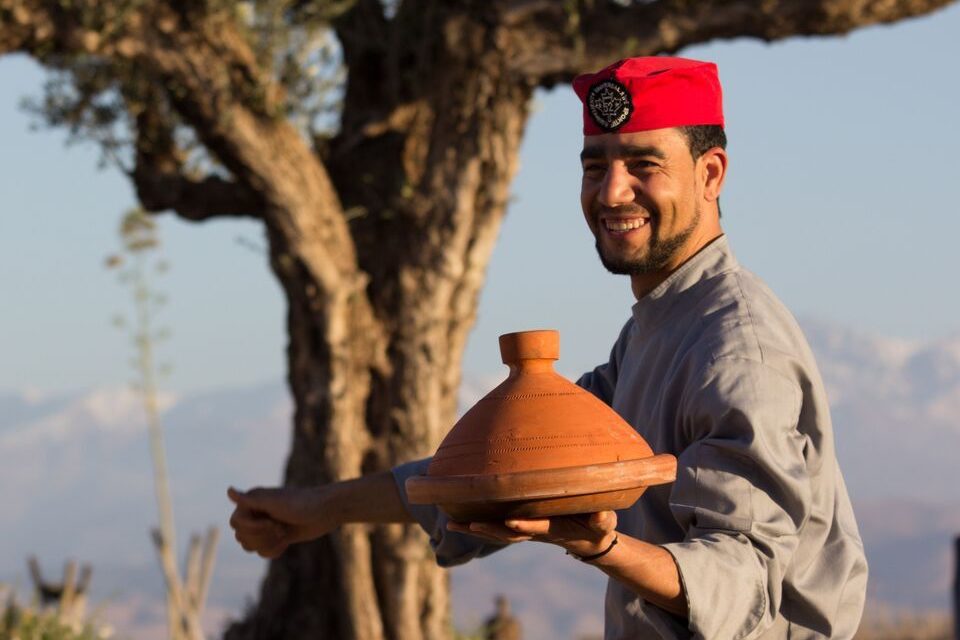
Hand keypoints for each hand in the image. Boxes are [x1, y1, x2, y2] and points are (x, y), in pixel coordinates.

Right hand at [227, 485, 335, 557]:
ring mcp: (265, 526)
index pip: (235, 523)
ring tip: (284, 534)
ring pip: (250, 546)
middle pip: (241, 537)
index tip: (272, 521)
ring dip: (268, 544)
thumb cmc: (302, 503)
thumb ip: (250, 500)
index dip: (251, 527)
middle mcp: (256, 513)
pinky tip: (287, 542)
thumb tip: (228, 490)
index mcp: (253, 501)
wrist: (326, 512)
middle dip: (261, 537)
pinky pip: (262, 552)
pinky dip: (273, 550)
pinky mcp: (275, 538)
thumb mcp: (275, 502)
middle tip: (280, 527)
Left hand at [446, 510, 617, 558]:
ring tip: (451, 525)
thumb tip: (600, 515)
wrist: (590, 540)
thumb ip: (603, 519)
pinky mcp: (523, 523)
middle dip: (489, 529)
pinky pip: (497, 524)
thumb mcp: (605, 525)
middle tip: (468, 526)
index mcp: (554, 529)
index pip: (537, 527)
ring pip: (498, 530)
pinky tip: (458, 520)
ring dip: (476, 528)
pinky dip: (478, 523)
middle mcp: (535, 530)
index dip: (525, 525)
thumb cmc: (598, 528)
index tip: (510, 521)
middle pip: (509, 533)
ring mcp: (527, 528)